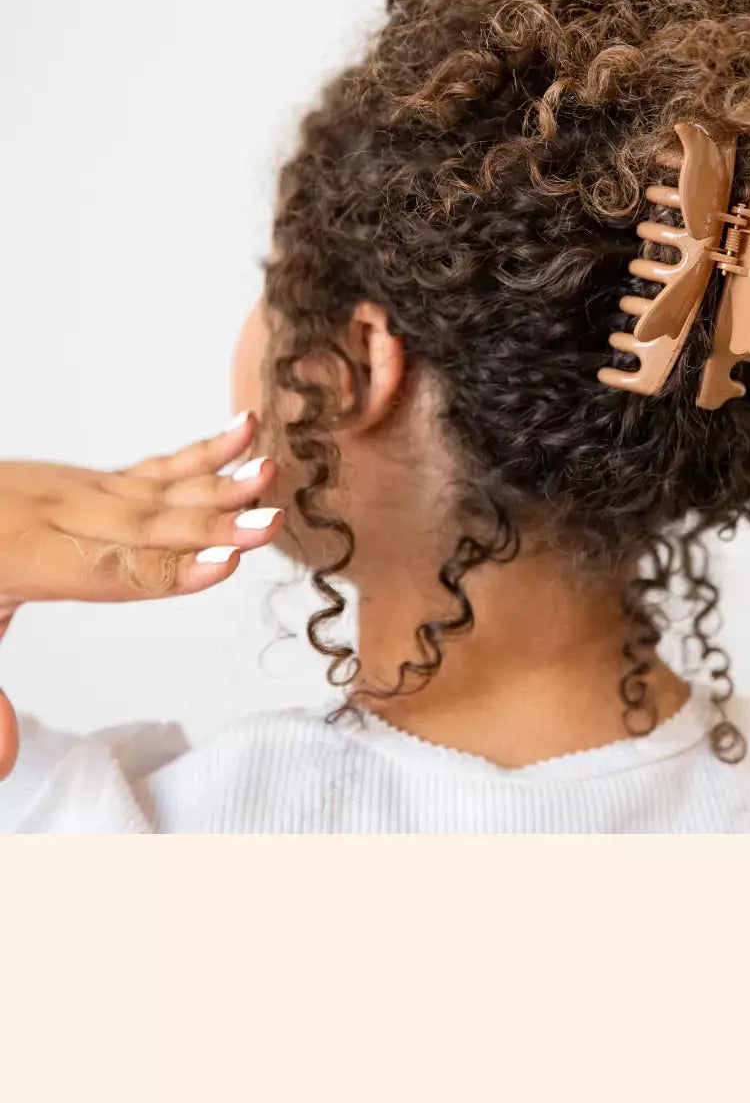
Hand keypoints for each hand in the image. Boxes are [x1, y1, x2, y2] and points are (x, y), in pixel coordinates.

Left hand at [0, 410, 283, 779]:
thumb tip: (6, 770)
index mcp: (22, 557)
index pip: (106, 571)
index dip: (167, 571)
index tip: (224, 563)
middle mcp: (56, 514)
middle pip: (144, 525)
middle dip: (211, 526)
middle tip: (269, 524)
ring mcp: (75, 490)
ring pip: (155, 490)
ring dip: (219, 483)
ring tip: (269, 474)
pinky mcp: (92, 481)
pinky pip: (152, 467)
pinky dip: (202, 452)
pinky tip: (242, 433)